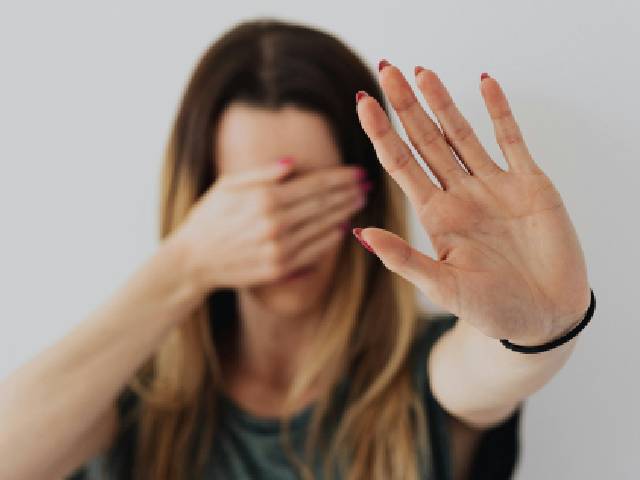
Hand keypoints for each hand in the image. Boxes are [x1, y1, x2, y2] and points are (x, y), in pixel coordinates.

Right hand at [173, 160, 367, 292]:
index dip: (340, 178)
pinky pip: (314, 252)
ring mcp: (279, 249)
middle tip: (366, 185)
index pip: (314, 185)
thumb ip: (261, 173)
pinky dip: (331, 239)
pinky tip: (342, 228)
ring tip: (359, 202)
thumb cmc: (208, 218)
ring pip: (323, 227)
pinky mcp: (279, 269)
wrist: (192, 261)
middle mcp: (275, 224)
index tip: (358, 171)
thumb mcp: (227, 186)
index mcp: (264, 199)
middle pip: (323, 205)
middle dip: (348, 193)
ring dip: (345, 213)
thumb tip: (293, 162)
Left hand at [354, 62, 590, 344]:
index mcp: (436, 216)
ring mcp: (493, 186)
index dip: (382, 133)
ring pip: (462, 134)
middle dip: (405, 107)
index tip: (363, 102)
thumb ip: (405, 259)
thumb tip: (360, 233)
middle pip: (426, 141)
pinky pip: (511, 139)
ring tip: (421, 72)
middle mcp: (459, 195)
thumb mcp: (443, 287)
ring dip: (443, 103)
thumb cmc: (492, 309)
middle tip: (386, 71)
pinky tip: (484, 83)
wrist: (544, 316)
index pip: (401, 164)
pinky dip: (498, 111)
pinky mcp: (528, 184)